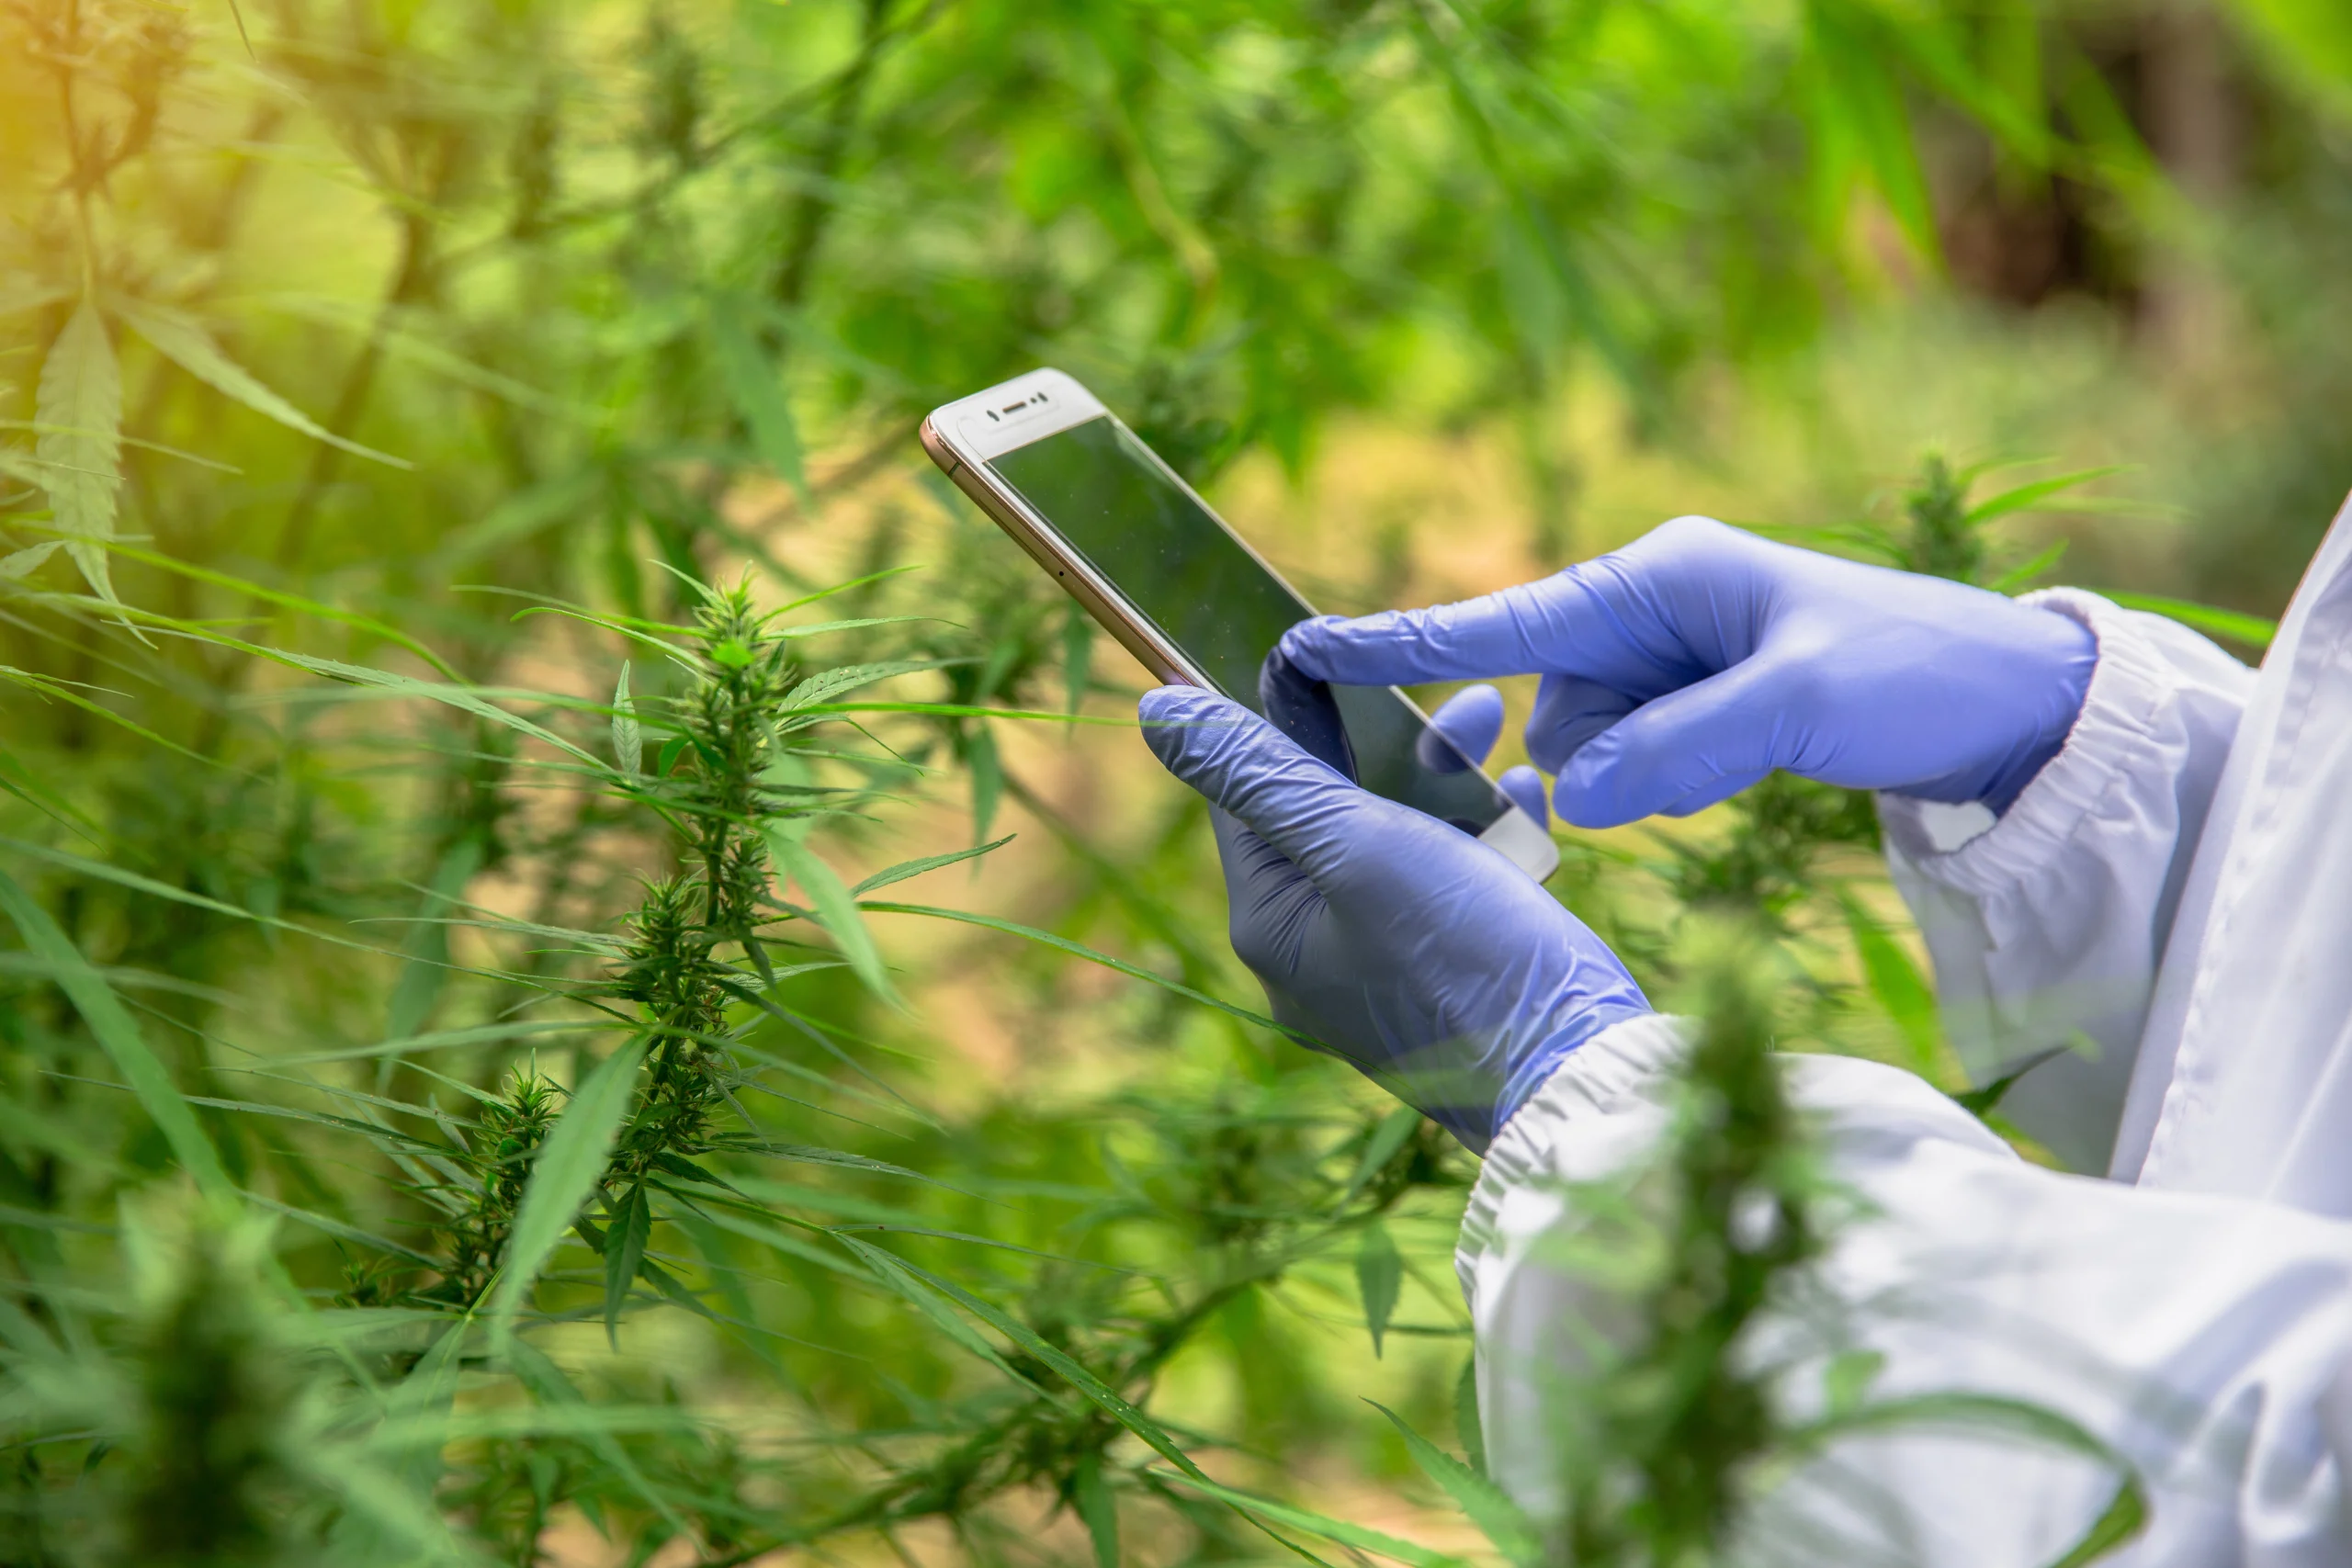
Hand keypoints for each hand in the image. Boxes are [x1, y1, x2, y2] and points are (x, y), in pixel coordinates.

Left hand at [1139, 684, 1649, 1150]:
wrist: (1579, 1077)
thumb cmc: (1462, 958)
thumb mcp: (1356, 845)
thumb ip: (1260, 773)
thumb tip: (1157, 710)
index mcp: (1272, 927)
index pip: (1247, 797)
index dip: (1283, 719)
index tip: (1318, 653)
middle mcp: (1318, 952)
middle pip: (1333, 811)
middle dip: (1387, 742)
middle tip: (1446, 697)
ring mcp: (1388, 965)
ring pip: (1404, 838)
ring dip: (1445, 776)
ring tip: (1490, 725)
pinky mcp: (1456, 971)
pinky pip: (1457, 880)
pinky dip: (1486, 831)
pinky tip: (1522, 795)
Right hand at [1278, 515, 2097, 827]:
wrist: (2010, 697)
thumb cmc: (1914, 671)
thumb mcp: (1801, 706)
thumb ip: (1678, 748)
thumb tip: (1572, 798)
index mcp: (1656, 578)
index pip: (1500, 619)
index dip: (1397, 642)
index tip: (1298, 647)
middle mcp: (1647, 612)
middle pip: (1552, 706)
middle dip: (1594, 756)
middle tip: (1690, 764)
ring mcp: (1671, 663)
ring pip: (1592, 747)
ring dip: (1644, 776)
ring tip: (1745, 755)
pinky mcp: (1696, 707)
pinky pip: (1638, 761)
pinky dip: (1671, 780)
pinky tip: (1740, 766)